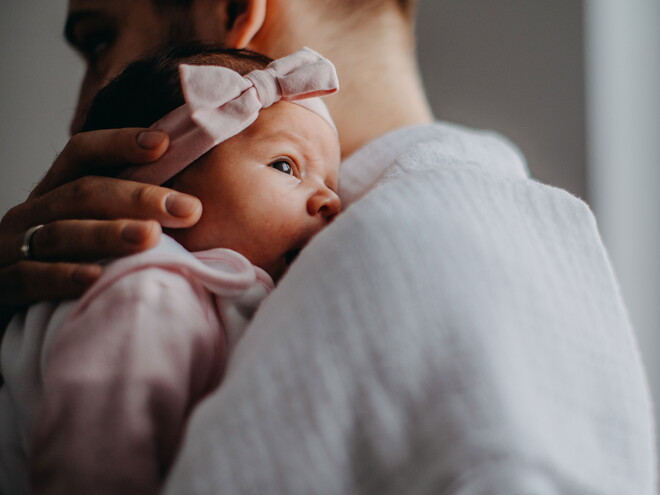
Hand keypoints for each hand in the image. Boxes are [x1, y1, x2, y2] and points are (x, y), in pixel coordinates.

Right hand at [0, 128, 201, 308]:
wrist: (7, 309)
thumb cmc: (64, 269)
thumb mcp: (91, 237)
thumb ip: (125, 219)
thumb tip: (192, 208)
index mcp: (54, 194)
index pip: (82, 153)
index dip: (119, 143)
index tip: (164, 143)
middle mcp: (30, 214)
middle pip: (82, 192)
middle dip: (138, 198)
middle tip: (187, 209)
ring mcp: (9, 248)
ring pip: (60, 232)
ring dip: (107, 233)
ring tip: (150, 237)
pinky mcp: (0, 286)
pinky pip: (29, 277)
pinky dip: (63, 276)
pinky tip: (96, 278)